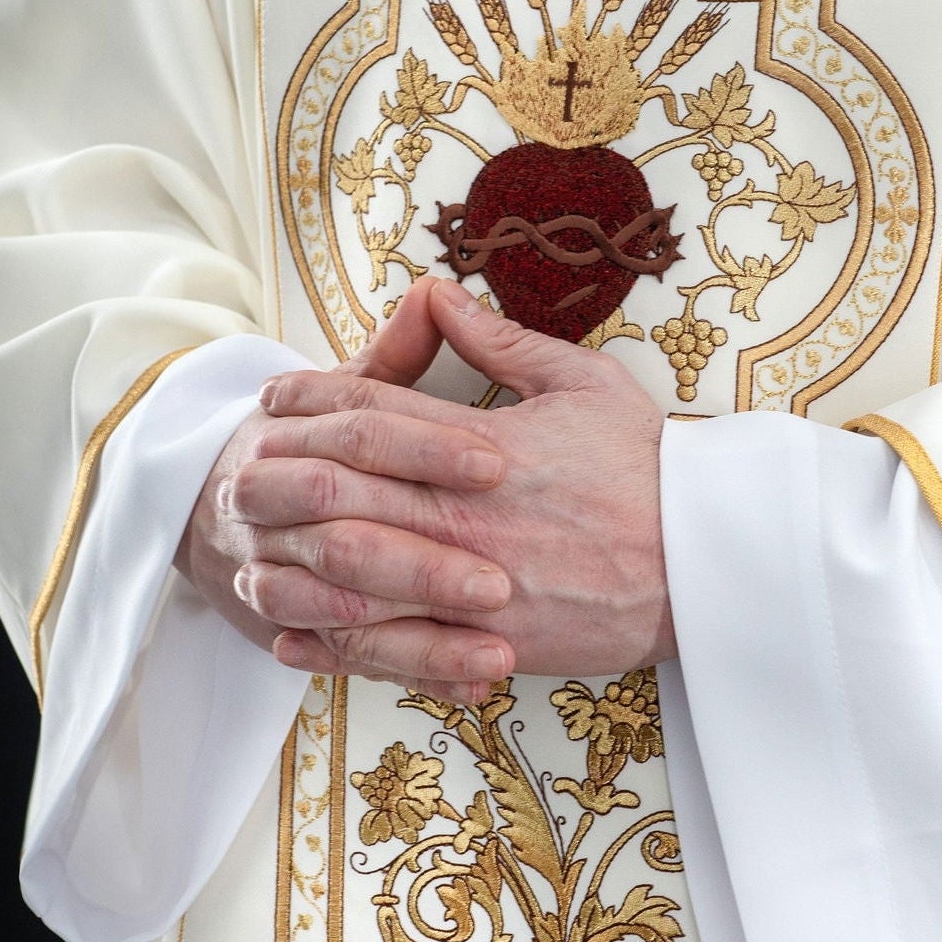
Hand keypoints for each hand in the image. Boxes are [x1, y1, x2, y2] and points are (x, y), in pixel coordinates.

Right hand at [175, 297, 518, 700]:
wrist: (217, 504)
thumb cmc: (312, 445)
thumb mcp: (347, 391)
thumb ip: (395, 358)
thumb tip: (437, 293)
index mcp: (287, 429)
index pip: (360, 430)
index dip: (426, 447)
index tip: (498, 464)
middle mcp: (265, 501)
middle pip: (342, 531)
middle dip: (422, 560)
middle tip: (501, 579)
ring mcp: (267, 570)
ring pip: (337, 609)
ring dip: (418, 632)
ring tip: (497, 641)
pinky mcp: (278, 626)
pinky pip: (341, 658)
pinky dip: (406, 671)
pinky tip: (470, 679)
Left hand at [228, 277, 672, 692]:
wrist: (704, 564)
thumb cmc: (649, 468)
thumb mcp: (583, 383)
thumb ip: (502, 341)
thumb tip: (437, 294)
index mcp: (481, 446)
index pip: (373, 414)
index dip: (314, 399)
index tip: (278, 395)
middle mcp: (462, 515)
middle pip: (342, 491)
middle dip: (281, 476)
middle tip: (237, 463)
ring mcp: (469, 584)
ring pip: (352, 575)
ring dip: (290, 563)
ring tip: (244, 551)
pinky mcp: (484, 642)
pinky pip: (390, 647)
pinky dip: (332, 643)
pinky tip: (291, 635)